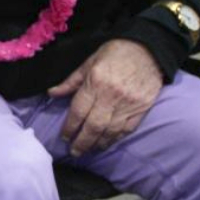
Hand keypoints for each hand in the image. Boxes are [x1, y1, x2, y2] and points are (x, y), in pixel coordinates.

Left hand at [48, 39, 162, 157]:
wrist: (148, 48)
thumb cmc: (114, 53)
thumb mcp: (89, 62)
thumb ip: (71, 81)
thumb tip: (51, 94)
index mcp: (95, 82)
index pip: (78, 111)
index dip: (70, 127)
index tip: (64, 137)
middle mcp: (111, 95)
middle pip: (93, 126)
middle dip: (82, 142)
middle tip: (75, 152)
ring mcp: (129, 103)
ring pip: (111, 131)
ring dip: (98, 144)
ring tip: (90, 150)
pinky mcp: (142, 108)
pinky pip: (127, 129)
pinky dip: (116, 138)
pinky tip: (107, 142)